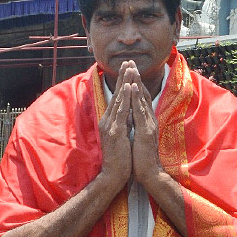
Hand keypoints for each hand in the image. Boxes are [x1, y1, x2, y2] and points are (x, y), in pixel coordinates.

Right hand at [98, 61, 132, 192]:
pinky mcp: (115, 131)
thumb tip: (128, 112)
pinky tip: (128, 87)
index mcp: (109, 121)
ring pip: (119, 99)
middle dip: (123, 77)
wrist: (113, 174)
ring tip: (129, 68)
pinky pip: (122, 111)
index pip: (117, 97)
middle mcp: (108, 120)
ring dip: (124, 82)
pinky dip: (125, 98)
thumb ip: (123, 123)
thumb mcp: (121, 136)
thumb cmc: (119, 157)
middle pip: (116, 94)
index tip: (127, 69)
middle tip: (128, 61)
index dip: (122, 83)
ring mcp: (110, 125)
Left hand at [130, 69, 162, 190]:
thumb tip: (130, 115)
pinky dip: (137, 97)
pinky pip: (140, 111)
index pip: (141, 98)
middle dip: (136, 78)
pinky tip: (133, 87)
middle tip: (131, 62)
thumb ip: (136, 125)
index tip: (130, 70)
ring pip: (142, 99)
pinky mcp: (145, 131)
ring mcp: (148, 124)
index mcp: (146, 121)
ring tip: (132, 69)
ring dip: (137, 83)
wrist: (148, 173)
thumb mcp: (137, 136)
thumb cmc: (141, 157)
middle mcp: (149, 119)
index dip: (136, 84)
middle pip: (143, 94)